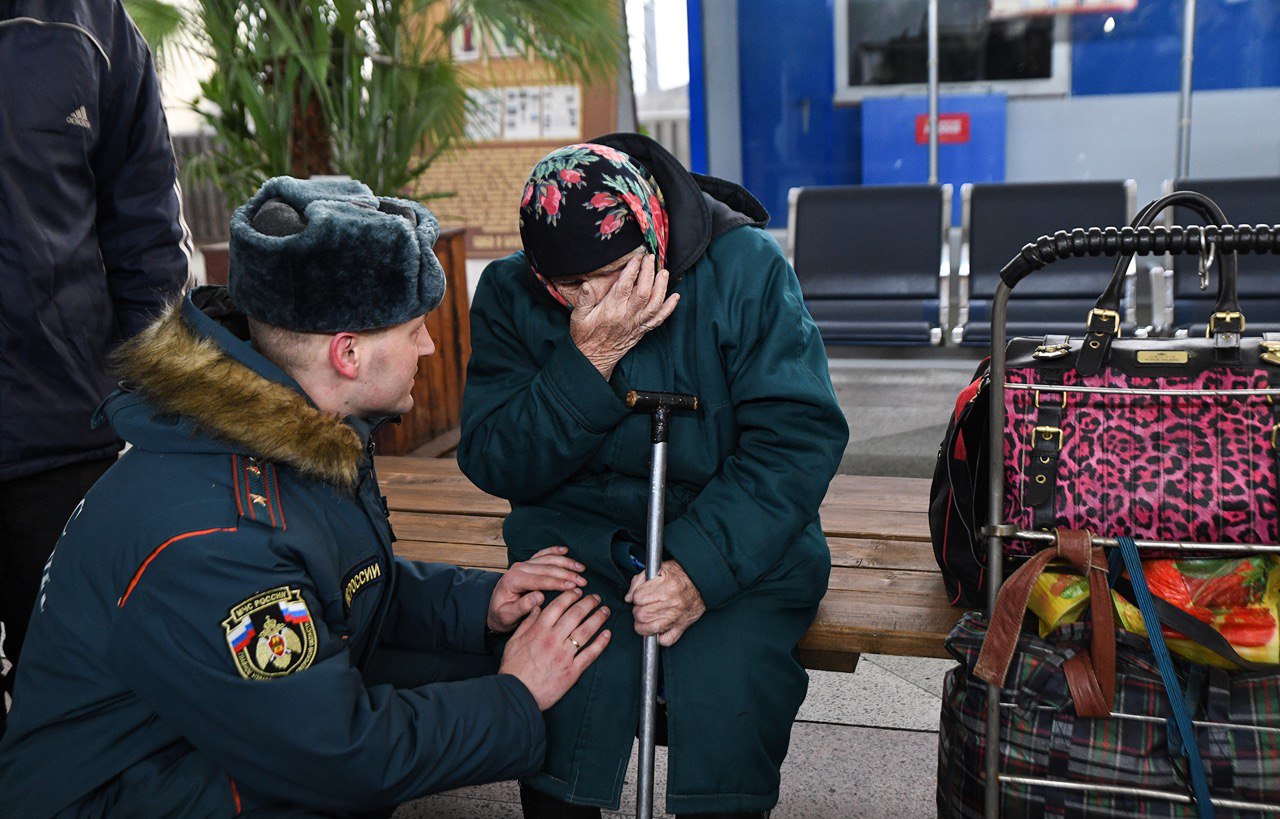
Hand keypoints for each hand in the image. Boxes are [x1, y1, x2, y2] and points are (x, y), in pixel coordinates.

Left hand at [488, 546, 588, 632]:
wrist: (493, 611)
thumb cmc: (501, 616)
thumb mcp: (508, 616)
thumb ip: (522, 607)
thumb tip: (540, 596)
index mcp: (513, 579)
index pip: (540, 580)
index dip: (558, 582)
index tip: (574, 587)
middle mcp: (518, 568)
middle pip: (547, 568)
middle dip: (567, 573)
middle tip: (583, 581)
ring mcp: (523, 564)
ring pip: (548, 559)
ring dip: (566, 563)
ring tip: (582, 569)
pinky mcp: (527, 564)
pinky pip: (542, 554)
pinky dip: (554, 551)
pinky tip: (566, 550)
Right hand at [499, 588, 610, 709]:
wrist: (516, 693)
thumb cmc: (513, 668)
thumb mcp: (514, 641)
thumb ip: (527, 622)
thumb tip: (537, 607)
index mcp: (539, 631)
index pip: (558, 606)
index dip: (570, 595)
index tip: (578, 591)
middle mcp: (553, 640)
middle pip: (575, 615)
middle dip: (588, 603)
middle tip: (596, 597)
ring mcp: (564, 655)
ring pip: (585, 631)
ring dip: (598, 618)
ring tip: (605, 611)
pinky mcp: (572, 671)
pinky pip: (590, 654)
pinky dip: (601, 643)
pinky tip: (607, 634)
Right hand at [570, 253, 678, 379]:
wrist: (593, 359)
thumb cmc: (584, 337)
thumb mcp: (577, 317)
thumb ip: (584, 301)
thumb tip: (587, 285)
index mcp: (611, 310)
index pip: (624, 286)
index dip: (632, 270)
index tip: (637, 257)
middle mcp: (627, 316)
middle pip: (643, 292)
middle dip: (649, 273)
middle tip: (651, 258)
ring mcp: (637, 324)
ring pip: (654, 304)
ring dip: (661, 287)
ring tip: (664, 272)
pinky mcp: (642, 330)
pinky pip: (659, 319)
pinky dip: (669, 308)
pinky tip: (675, 297)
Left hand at [625, 560, 705, 646]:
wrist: (702, 582)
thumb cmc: (680, 574)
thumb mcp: (659, 568)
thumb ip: (640, 580)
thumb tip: (628, 597)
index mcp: (666, 586)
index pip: (638, 597)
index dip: (636, 596)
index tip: (641, 595)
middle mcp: (672, 603)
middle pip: (641, 614)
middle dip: (637, 610)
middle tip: (642, 606)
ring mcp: (677, 617)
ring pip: (649, 629)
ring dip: (642, 625)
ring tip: (646, 617)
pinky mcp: (682, 627)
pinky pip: (666, 640)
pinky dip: (659, 637)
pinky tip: (657, 628)